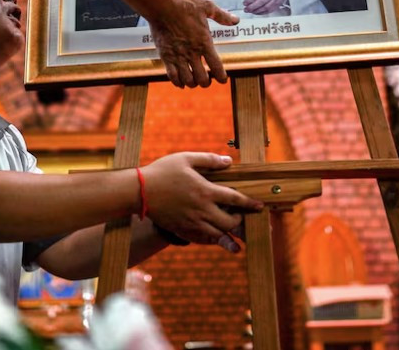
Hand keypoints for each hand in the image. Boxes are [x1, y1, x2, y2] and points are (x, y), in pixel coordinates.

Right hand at [142, 153, 261, 243]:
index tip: (259, 206)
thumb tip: (228, 161)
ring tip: (232, 233)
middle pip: (229, 221)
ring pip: (217, 234)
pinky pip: (202, 240)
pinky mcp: (182, 230)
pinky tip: (214, 237)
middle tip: (240, 216)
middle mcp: (201, 209)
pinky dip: (211, 240)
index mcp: (204, 190)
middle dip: (239, 220)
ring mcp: (191, 222)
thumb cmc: (162, 172)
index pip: (234, 198)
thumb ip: (209, 160)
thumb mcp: (185, 158)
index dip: (249, 203)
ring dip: (227, 233)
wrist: (138, 192)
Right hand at [147, 0, 237, 87]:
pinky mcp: (165, 56)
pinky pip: (172, 76)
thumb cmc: (184, 4)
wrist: (161, 5)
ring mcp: (178, 56)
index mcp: (204, 42)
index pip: (216, 67)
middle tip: (207, 79)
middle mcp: (192, 52)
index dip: (221, 77)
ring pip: (187, 80)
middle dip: (206, 82)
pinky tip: (181, 82)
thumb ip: (222, 16)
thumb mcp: (207, 6)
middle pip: (202, 79)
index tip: (223, 79)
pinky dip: (178, 82)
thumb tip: (236, 20)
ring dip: (193, 83)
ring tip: (194, 80)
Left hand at [242, 0, 287, 14]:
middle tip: (246, 9)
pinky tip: (256, 12)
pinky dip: (262, 12)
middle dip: (252, 7)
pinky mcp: (278, 4)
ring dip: (256, 11)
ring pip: (265, 7)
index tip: (244, 3)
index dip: (250, 0)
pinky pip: (269, 10)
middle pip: (261, 2)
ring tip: (250, 11)